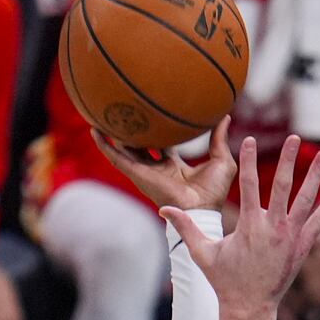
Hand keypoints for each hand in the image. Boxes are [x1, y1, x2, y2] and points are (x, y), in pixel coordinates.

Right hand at [93, 116, 236, 211]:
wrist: (201, 208)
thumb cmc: (214, 191)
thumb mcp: (220, 159)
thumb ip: (219, 138)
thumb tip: (225, 115)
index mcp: (174, 166)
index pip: (162, 146)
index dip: (158, 132)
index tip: (153, 116)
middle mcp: (157, 168)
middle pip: (140, 146)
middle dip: (132, 132)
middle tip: (125, 112)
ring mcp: (145, 171)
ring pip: (124, 150)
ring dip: (113, 135)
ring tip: (101, 115)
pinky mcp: (137, 174)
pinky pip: (116, 158)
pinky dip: (105, 145)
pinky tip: (95, 130)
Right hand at [164, 135, 319, 319]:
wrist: (250, 309)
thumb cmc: (224, 281)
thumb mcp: (202, 254)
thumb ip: (185, 227)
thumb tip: (163, 208)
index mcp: (249, 226)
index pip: (247, 184)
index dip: (246, 160)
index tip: (247, 140)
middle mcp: (273, 228)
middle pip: (282, 185)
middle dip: (289, 160)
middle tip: (295, 137)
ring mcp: (291, 237)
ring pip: (306, 199)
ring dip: (316, 175)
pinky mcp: (303, 248)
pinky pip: (319, 222)